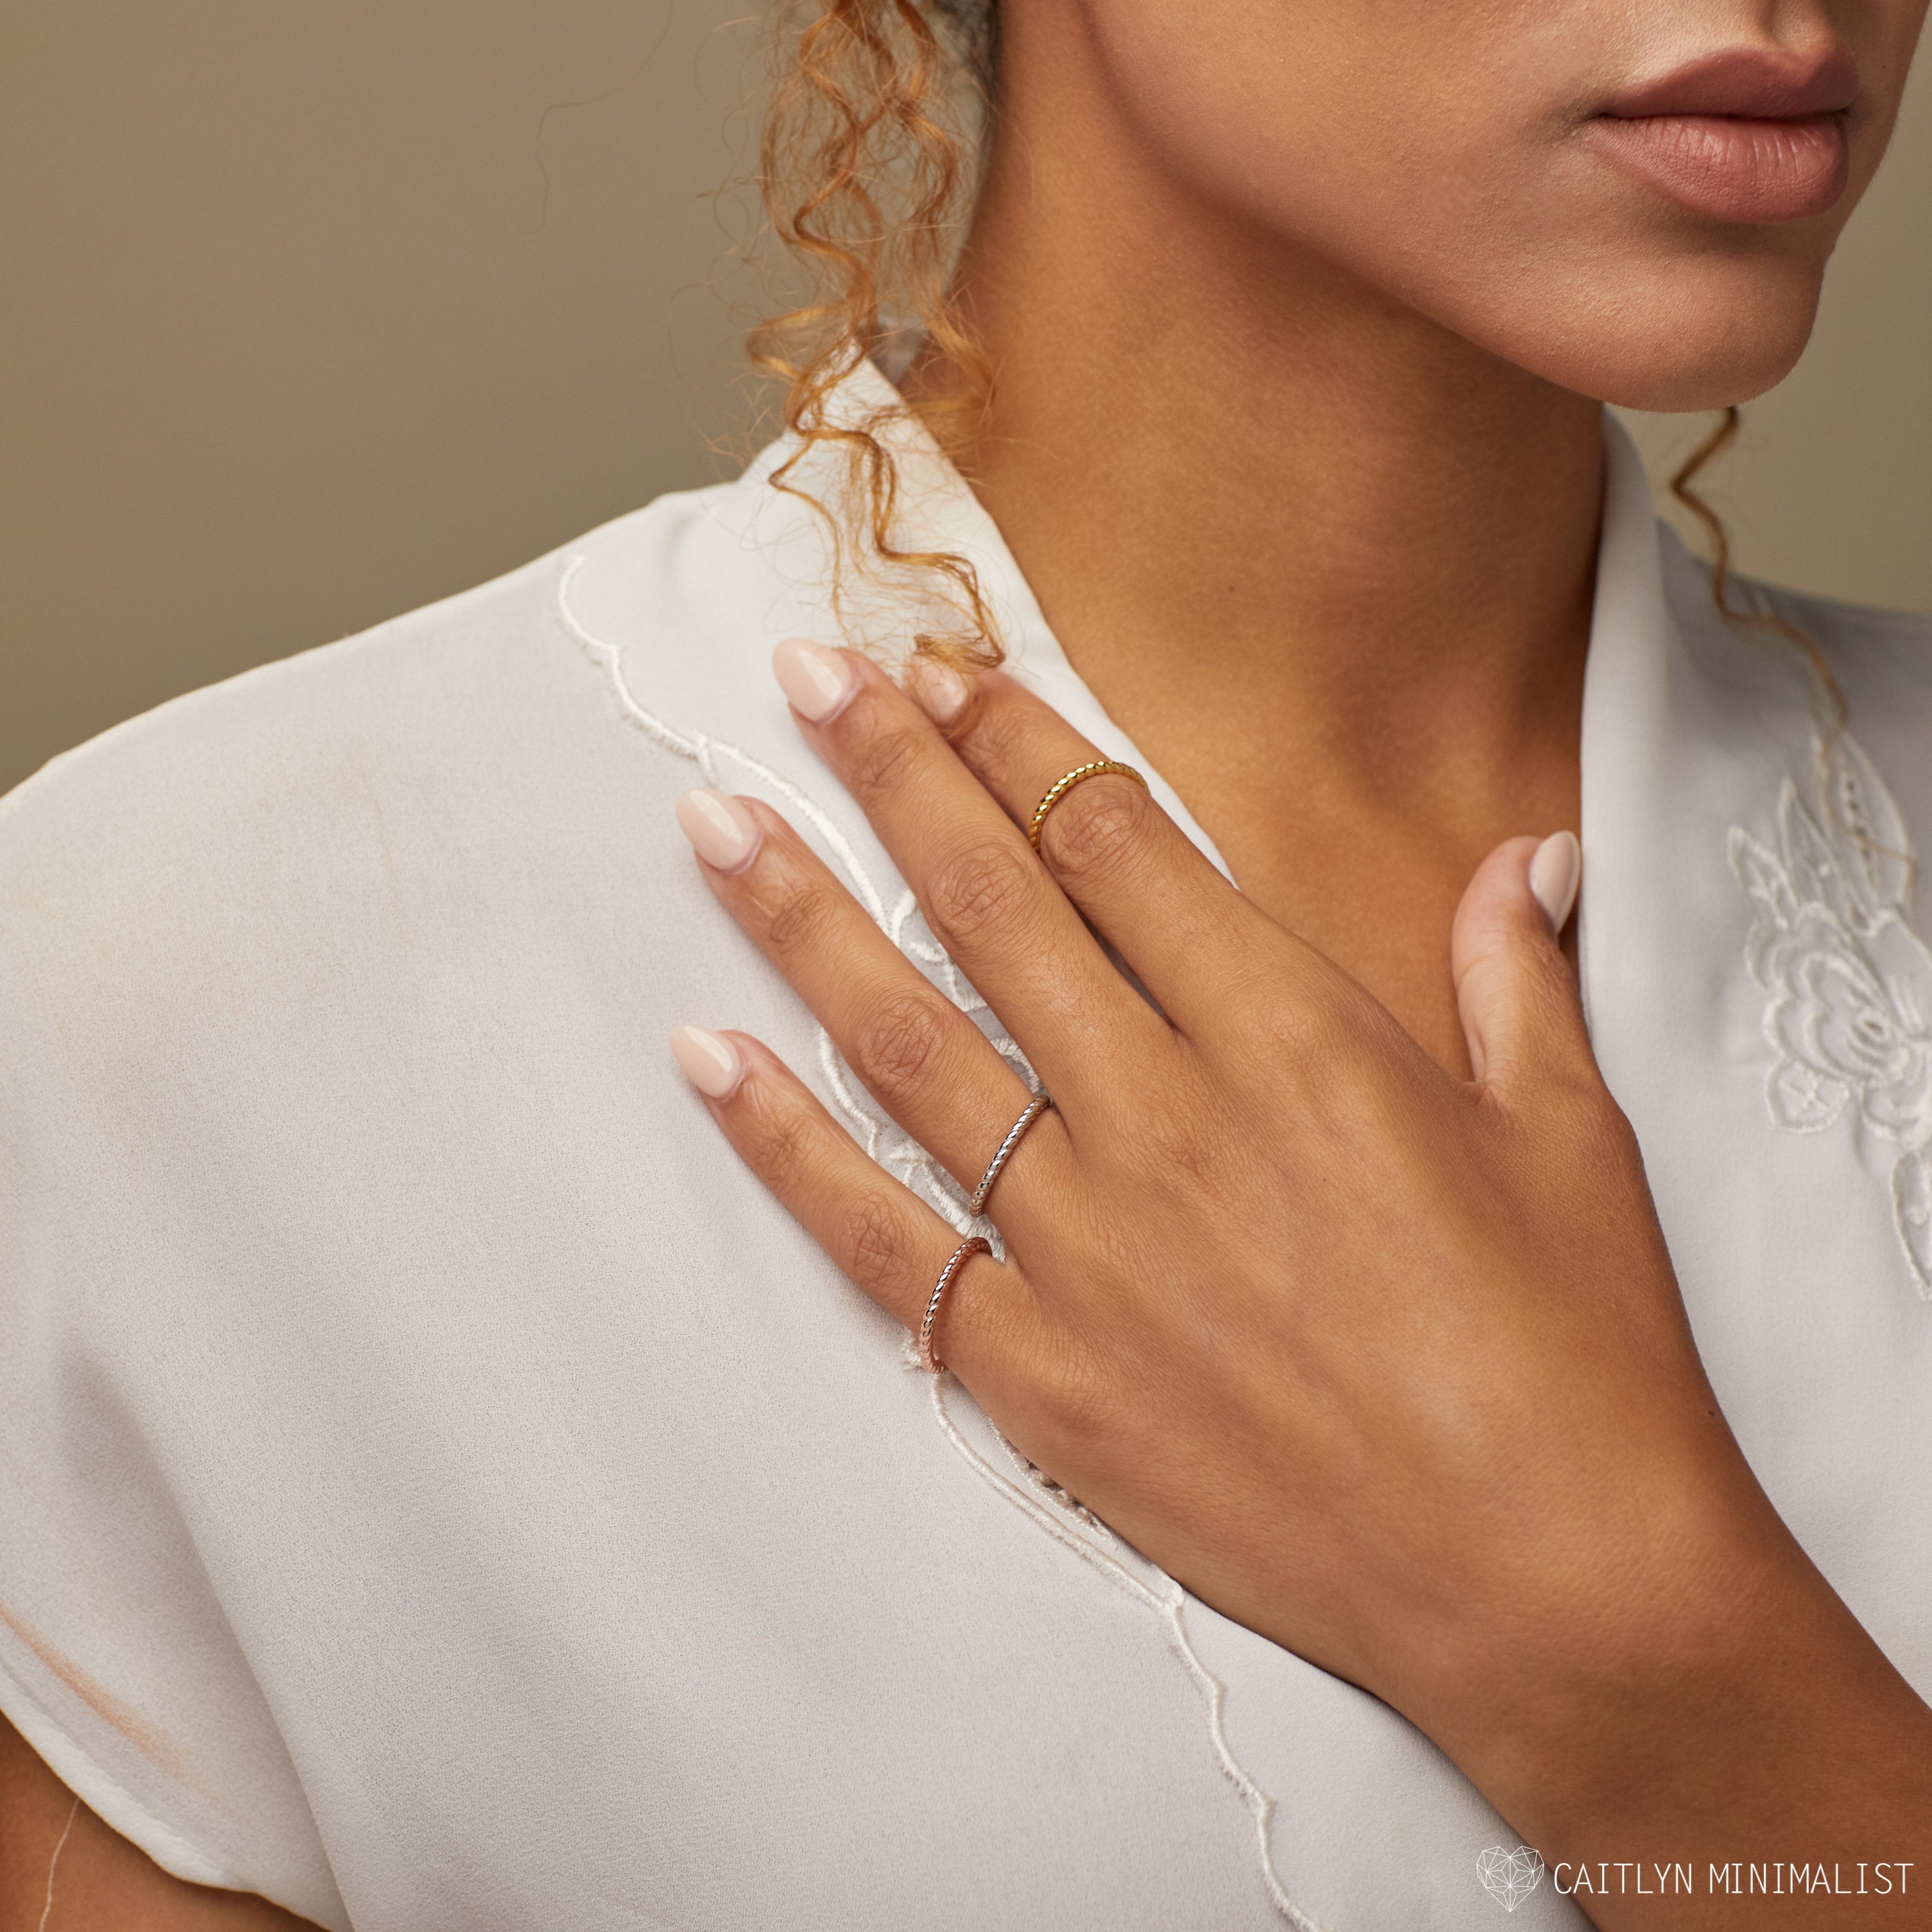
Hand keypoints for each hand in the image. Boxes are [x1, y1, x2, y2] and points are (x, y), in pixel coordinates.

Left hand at [671, 641, 1931, 1925]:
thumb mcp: (1570, 1138)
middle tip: (804, 675)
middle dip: (890, 773)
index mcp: (1293, 1037)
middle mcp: (1164, 1118)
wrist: (1551, 1588)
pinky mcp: (1040, 1375)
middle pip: (993, 905)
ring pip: (908, 1043)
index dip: (1021, 743)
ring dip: (802, 921)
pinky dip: (784, 1146)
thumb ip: (1514, 974)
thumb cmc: (1576, 1355)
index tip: (949, 672)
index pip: (1116, 842)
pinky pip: (880, 1241)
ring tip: (711, 823)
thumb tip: (1526, 856)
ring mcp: (1084, 1249)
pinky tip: (705, 1058)